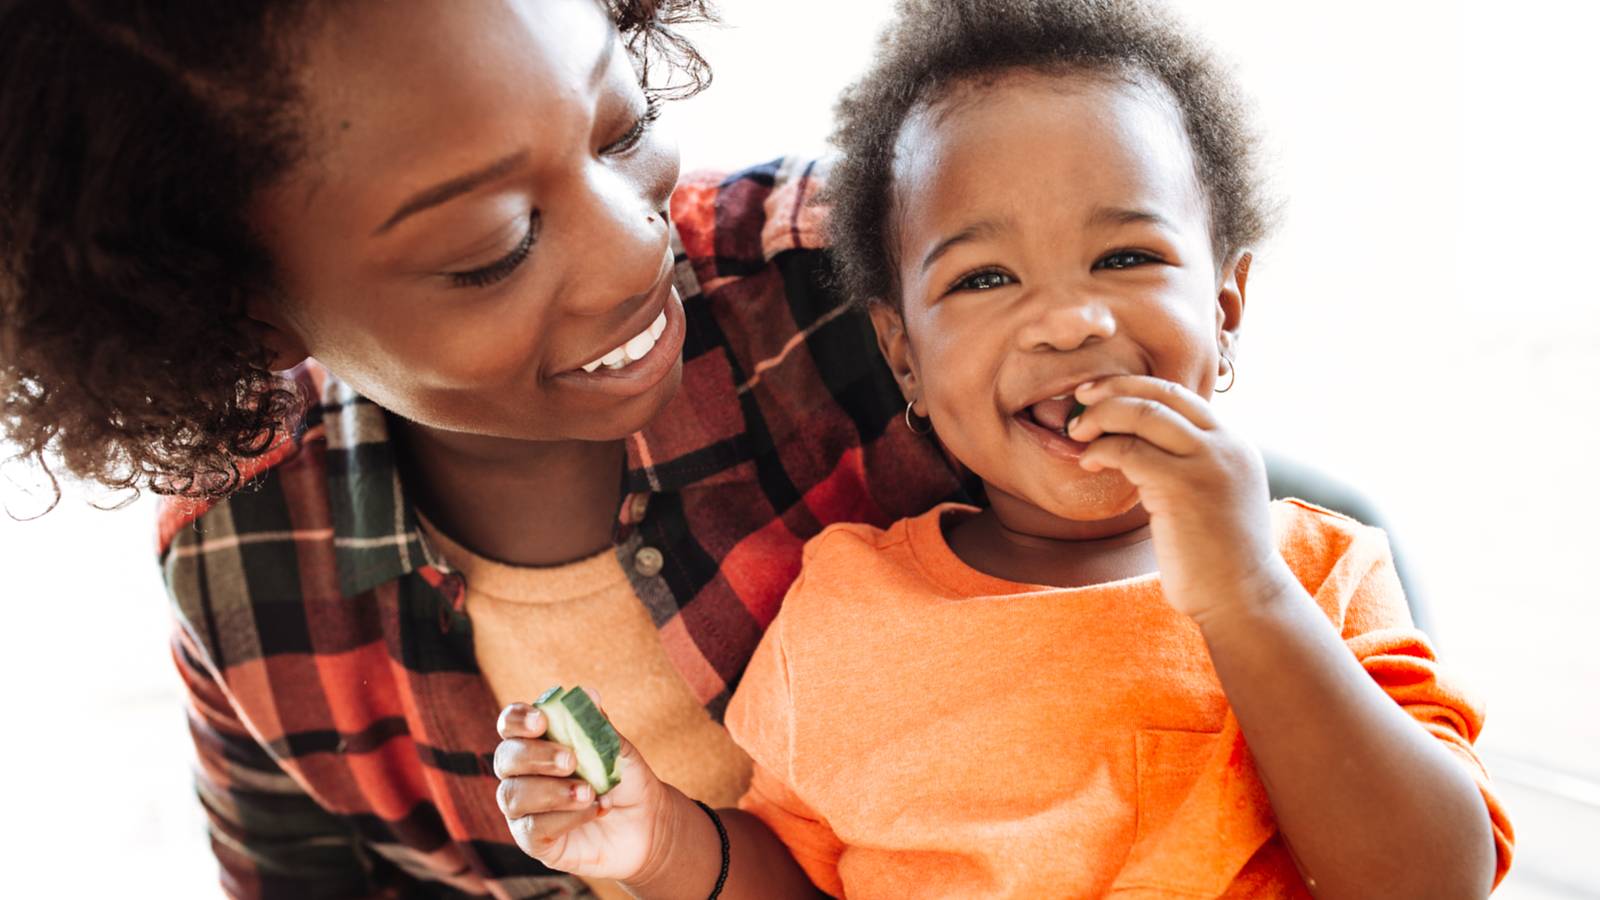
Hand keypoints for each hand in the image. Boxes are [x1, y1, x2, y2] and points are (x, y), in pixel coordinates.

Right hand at [494, 695, 672, 879]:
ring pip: (513, 796)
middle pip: (504, 759)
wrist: (648, 824)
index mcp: (537, 743)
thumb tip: (587, 694)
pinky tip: (596, 809)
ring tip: (589, 791)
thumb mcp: (617, 750)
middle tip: (571, 759)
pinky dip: (565, 817)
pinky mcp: (534, 842)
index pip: (511, 725)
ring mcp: (524, 810)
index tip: (542, 721)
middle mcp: (522, 775)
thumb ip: (597, 726)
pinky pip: (533, 829)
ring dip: (552, 791)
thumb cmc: (626, 780)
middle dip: (535, 756)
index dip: (519, 720)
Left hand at [1067, 375, 1290, 620]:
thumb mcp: (1214, 495)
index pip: (1179, 393)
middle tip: (1080, 399)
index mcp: (1233, 443)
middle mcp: (1225, 445)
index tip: (1100, 394)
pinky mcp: (1182, 487)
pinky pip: (1130, 451)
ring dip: (1101, 417)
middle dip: (1113, 389)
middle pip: (1160, 393)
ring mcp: (1206, 463)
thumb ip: (1191, 465)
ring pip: (1142, 413)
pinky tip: (1089, 462)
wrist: (1243, 597)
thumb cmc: (1218, 556)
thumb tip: (1143, 446)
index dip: (1134, 386)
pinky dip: (1102, 449)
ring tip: (1077, 432)